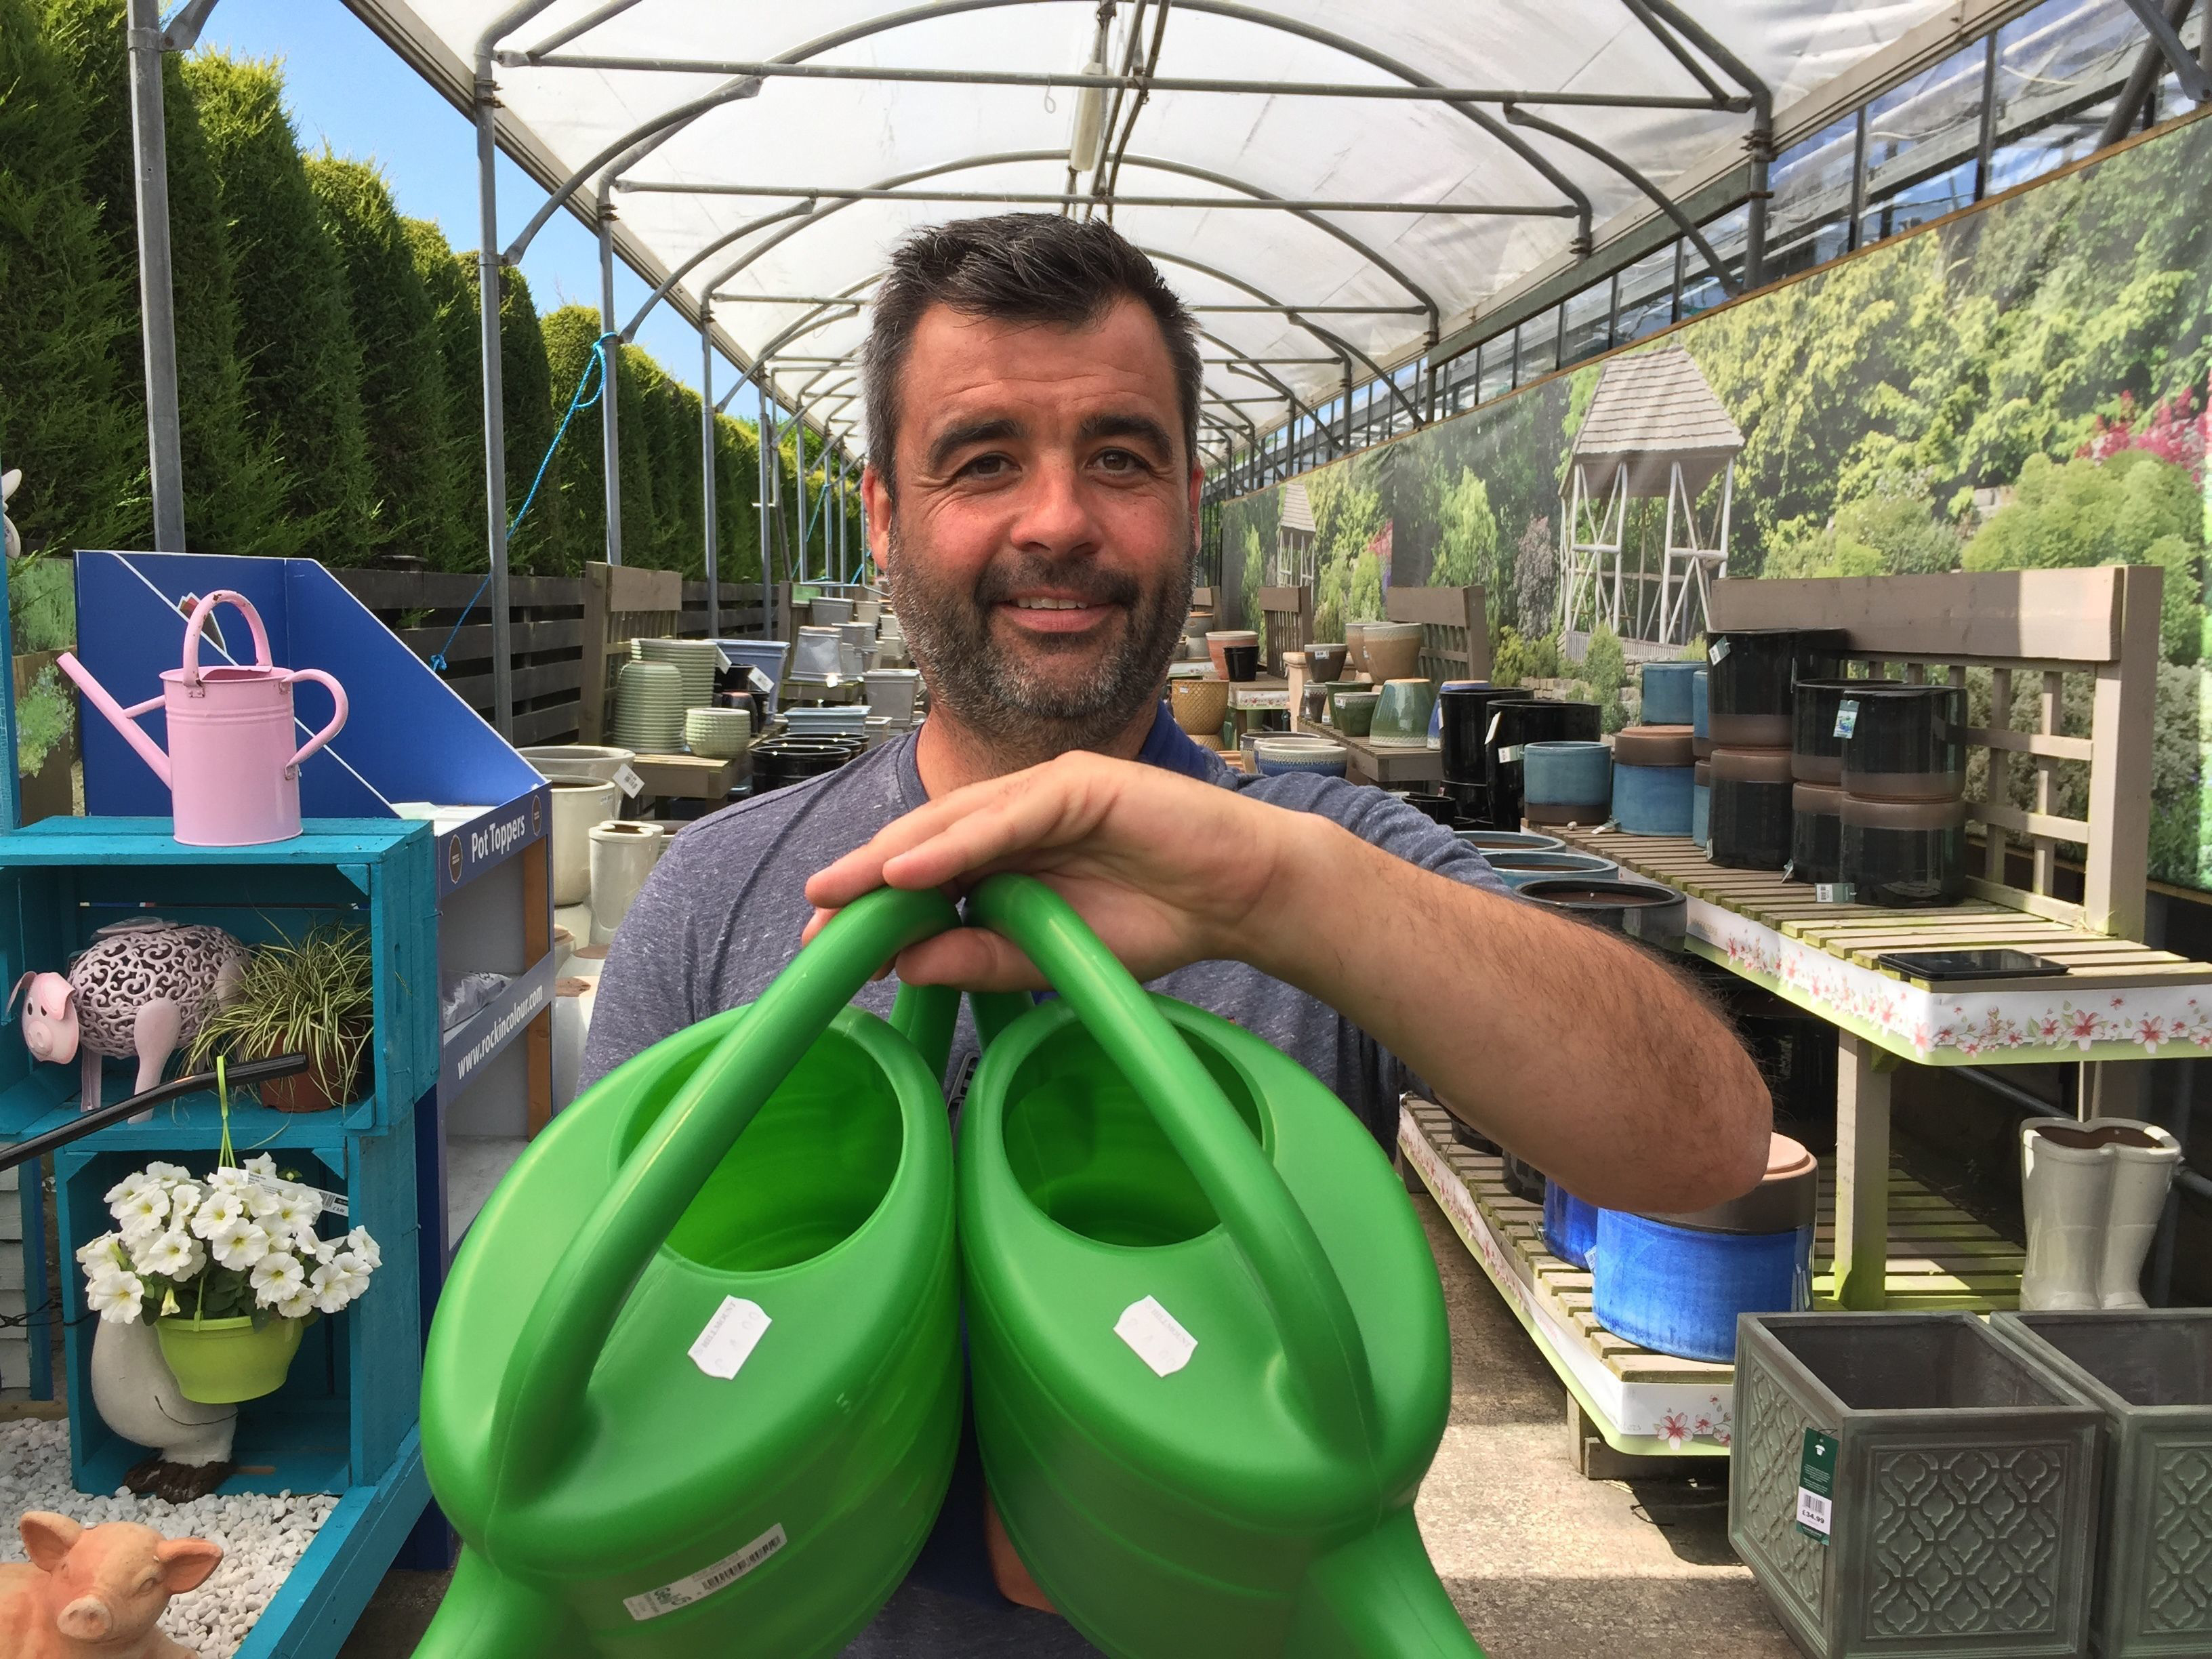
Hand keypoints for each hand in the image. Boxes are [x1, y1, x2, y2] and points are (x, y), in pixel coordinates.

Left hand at [801, 752, 1307, 989]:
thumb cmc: (1159, 921)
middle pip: (924, 841)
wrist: (1243, 897)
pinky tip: (910, 869)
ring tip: (839, 892)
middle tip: (812, 919)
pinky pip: (1006, 813)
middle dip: (863, 880)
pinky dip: (956, 842)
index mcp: (1009, 856)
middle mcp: (1018, 816)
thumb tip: (900, 965)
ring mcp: (1047, 792)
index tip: (824, 946)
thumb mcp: (1049, 957)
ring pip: (954, 821)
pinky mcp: (1080, 783)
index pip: (925, 874)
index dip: (873, 905)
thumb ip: (979, 955)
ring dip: (891, 856)